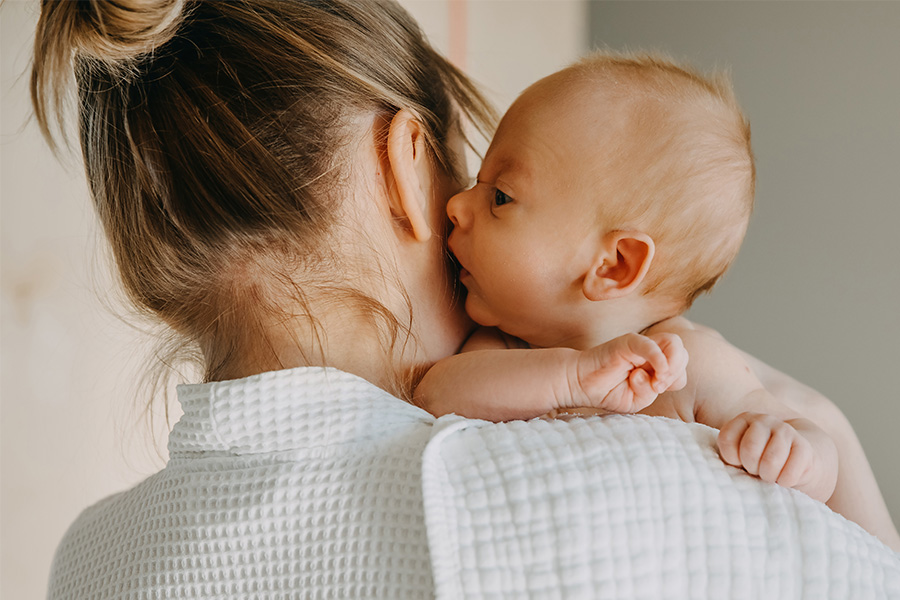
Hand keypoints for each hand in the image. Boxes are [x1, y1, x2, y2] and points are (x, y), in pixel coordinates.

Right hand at [568, 332, 687, 413]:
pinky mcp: (627, 342)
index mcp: (655, 363)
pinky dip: (658, 359)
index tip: (657, 390)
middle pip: (682, 352)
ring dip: (671, 365)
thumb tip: (656, 377)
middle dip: (676, 373)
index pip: (681, 366)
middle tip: (657, 387)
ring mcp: (640, 344)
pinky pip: (650, 345)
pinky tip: (650, 375)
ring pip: (674, 342)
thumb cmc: (607, 392)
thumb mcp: (636, 400)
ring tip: (656, 381)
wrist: (579, 384)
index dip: (676, 379)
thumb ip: (651, 390)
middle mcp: (650, 350)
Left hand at [717, 412, 831, 496]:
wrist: (795, 461)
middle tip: (756, 470)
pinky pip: (789, 473)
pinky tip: (784, 478)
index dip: (732, 459)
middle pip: (749, 449)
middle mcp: (764, 420)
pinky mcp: (804, 447)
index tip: (739, 462)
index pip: (727, 439)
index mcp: (743, 419)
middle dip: (751, 467)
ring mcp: (786, 430)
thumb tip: (732, 467)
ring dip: (768, 476)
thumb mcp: (738, 456)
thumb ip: (729, 456)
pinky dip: (784, 481)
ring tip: (769, 474)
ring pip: (770, 461)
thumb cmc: (758, 461)